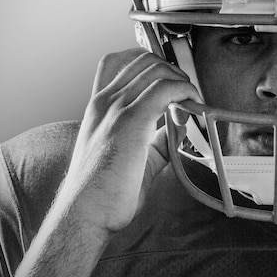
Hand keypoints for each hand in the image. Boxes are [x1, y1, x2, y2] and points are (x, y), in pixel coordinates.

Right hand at [56, 47, 201, 236]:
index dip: (150, 64)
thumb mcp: (132, 158)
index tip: (170, 85)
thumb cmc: (102, 195)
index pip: (119, 61)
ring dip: (181, 82)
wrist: (84, 216)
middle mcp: (104, 102)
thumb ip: (155, 142)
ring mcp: (115, 109)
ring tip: (189, 106)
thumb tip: (178, 131)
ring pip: (156, 70)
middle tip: (185, 97)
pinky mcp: (131, 122)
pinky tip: (191, 108)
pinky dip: (185, 92)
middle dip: (172, 72)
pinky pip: (166, 89)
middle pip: (143, 60)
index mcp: (98, 107)